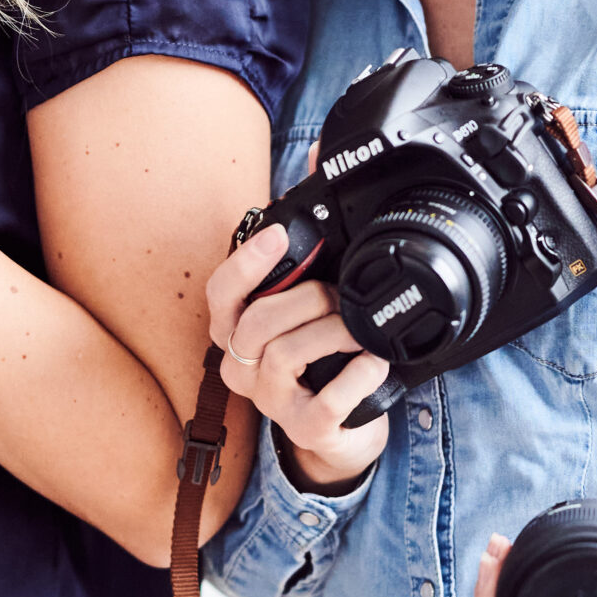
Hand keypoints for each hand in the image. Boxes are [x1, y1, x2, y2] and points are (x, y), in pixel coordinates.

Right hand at [205, 222, 390, 491]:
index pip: (221, 293)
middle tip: (341, 294)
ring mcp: (271, 402)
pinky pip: (327, 400)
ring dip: (332, 332)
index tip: (279, 235)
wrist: (343, 430)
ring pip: (285, 354)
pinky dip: (358, 377)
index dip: (246, 262)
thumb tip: (316, 165)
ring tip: (360, 329)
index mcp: (235, 332)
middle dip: (307, 298)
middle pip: (256, 321)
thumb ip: (307, 255)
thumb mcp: (306, 312)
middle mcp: (242, 368)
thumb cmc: (322, 361)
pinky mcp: (305, 429)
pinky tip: (374, 363)